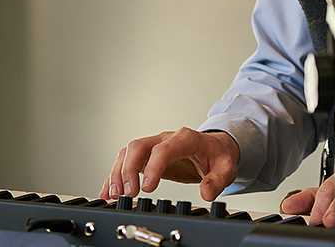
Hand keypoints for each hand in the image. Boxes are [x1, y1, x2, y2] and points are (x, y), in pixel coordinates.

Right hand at [100, 128, 239, 202]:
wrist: (215, 148)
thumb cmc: (217, 155)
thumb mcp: (226, 168)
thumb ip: (217, 180)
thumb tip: (206, 194)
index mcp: (186, 138)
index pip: (163, 149)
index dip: (153, 167)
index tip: (148, 188)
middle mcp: (166, 139)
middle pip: (139, 146)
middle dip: (128, 169)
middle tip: (128, 193)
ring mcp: (154, 146)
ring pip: (129, 152)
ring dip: (118, 172)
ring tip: (115, 195)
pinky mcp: (147, 156)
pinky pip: (126, 161)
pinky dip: (115, 175)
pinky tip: (108, 191)